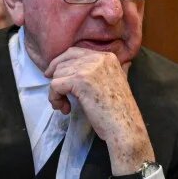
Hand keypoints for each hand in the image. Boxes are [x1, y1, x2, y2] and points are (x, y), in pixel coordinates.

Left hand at [44, 46, 154, 172]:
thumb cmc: (119, 111)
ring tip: (65, 106)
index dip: (60, 64)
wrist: (124, 126)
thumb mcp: (115, 83)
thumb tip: (82, 67)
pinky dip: (55, 98)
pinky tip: (65, 109)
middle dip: (56, 79)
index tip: (53, 76)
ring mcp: (89, 68)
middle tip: (59, 97)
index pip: (74, 52)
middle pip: (63, 62)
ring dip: (56, 93)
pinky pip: (55, 85)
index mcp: (107, 56)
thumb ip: (102, 71)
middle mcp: (98, 58)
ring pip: (57, 74)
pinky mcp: (80, 80)